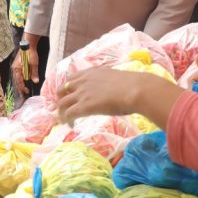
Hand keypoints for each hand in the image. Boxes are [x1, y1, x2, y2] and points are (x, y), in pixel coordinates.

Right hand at [12, 40, 39, 96]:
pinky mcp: (18, 66)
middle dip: (20, 88)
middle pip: (16, 81)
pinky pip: (19, 75)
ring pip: (17, 78)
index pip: (19, 81)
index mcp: (17, 68)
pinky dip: (21, 80)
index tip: (26, 92)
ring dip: (20, 84)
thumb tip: (35, 82)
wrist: (28, 44)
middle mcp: (14, 68)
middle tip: (24, 95)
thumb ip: (34, 72)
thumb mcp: (34, 63)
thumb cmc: (30, 53)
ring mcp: (16, 67)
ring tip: (24, 90)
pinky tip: (24, 83)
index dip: (22, 87)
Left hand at [57, 68, 182, 129]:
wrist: (137, 89)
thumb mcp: (119, 79)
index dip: (69, 88)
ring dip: (61, 112)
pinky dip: (66, 119)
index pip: (72, 77)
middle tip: (63, 109)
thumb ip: (112, 83)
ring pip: (62, 103)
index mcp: (93, 72)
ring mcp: (83, 93)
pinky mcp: (84, 106)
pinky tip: (70, 125)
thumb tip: (118, 90)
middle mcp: (84, 80)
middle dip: (60, 99)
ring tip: (65, 120)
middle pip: (62, 89)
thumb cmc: (134, 85)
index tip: (70, 96)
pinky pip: (68, 113)